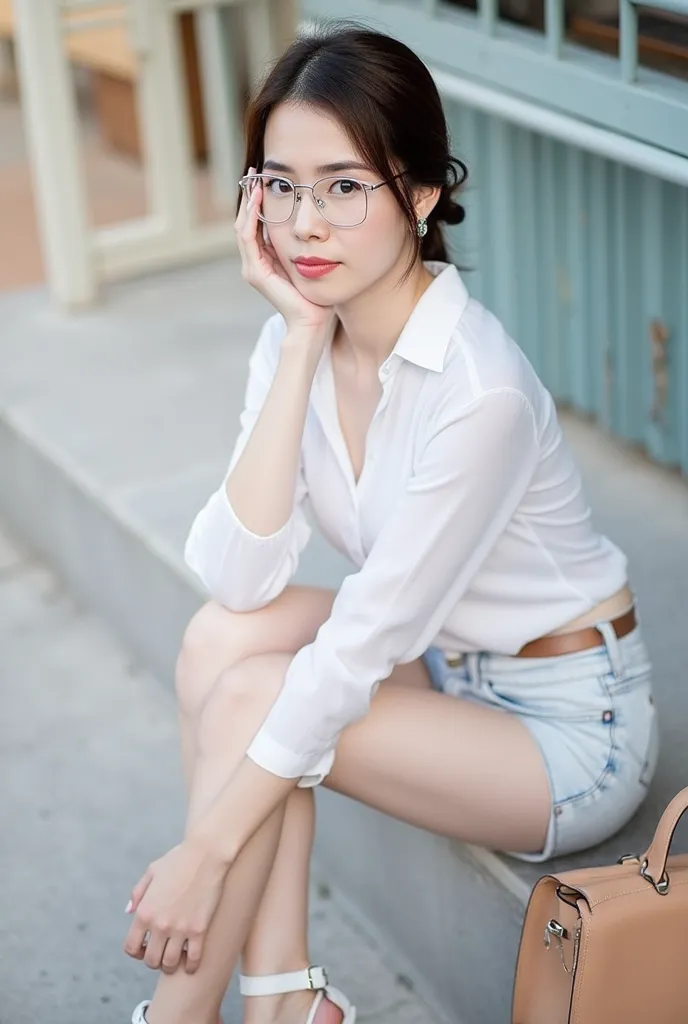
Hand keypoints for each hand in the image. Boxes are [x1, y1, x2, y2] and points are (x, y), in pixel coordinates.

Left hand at [123, 837, 229, 973]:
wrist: (206, 853)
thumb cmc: (179, 859)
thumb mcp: (152, 871)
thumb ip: (138, 893)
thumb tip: (129, 912)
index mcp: (144, 911)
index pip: (131, 947)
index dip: (136, 952)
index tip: (144, 948)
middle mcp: (159, 924)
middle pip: (150, 960)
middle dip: (154, 960)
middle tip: (162, 954)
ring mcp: (180, 928)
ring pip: (170, 964)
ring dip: (172, 965)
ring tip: (177, 958)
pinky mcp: (199, 929)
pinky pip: (193, 959)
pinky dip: (191, 965)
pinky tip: (193, 961)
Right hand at [236, 167, 337, 339]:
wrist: (313, 322)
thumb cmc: (318, 295)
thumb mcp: (310, 261)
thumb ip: (305, 245)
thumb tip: (314, 220)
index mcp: (267, 260)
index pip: (257, 224)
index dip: (259, 201)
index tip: (266, 178)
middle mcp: (256, 263)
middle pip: (246, 222)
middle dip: (250, 196)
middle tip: (255, 171)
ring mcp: (253, 268)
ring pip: (244, 226)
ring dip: (248, 202)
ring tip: (255, 180)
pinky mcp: (256, 272)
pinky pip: (248, 237)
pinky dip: (251, 217)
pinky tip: (258, 200)